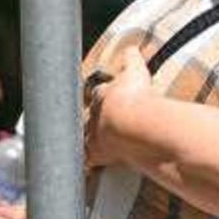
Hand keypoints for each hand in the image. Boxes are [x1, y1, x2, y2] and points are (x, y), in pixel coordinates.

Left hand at [85, 46, 153, 168]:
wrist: (134, 124)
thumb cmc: (136, 96)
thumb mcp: (136, 72)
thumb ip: (133, 59)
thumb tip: (131, 47)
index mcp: (103, 95)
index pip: (99, 95)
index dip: (102, 98)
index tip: (102, 100)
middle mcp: (94, 115)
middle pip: (87, 117)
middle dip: (91, 120)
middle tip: (94, 123)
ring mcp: (93, 135)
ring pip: (84, 138)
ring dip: (86, 141)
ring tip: (85, 146)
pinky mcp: (96, 154)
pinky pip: (87, 161)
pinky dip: (85, 166)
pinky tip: (82, 171)